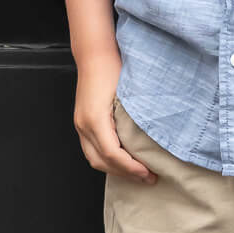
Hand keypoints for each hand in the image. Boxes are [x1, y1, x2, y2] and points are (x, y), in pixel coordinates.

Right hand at [73, 53, 155, 181]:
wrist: (94, 54)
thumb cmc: (113, 68)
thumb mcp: (129, 95)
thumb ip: (136, 120)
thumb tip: (153, 143)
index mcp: (95, 119)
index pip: (113, 154)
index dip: (131, 168)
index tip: (149, 173)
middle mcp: (83, 125)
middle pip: (102, 162)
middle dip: (125, 173)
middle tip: (148, 178)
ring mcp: (80, 124)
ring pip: (94, 159)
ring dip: (115, 170)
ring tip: (137, 173)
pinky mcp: (81, 122)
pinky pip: (91, 149)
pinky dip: (107, 160)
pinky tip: (123, 161)